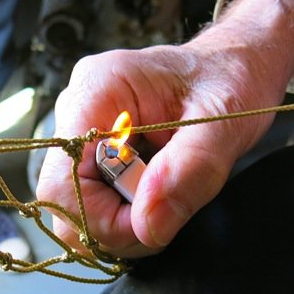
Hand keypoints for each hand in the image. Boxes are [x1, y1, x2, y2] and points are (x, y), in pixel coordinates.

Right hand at [37, 0, 293, 257]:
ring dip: (123, 221)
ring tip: (166, 195)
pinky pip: (90, 202)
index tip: (154, 222)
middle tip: (168, 210)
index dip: (102, 219)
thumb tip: (148, 226)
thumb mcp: (227, 123)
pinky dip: (124, 213)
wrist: (231, 66)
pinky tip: (154, 192)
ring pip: (76, 209)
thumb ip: (191, 170)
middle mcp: (75, 110)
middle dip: (116, 224)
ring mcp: (77, 130)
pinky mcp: (89, 149)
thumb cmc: (230, 82)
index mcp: (97, 92)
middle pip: (64, 202)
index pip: (62, 183)